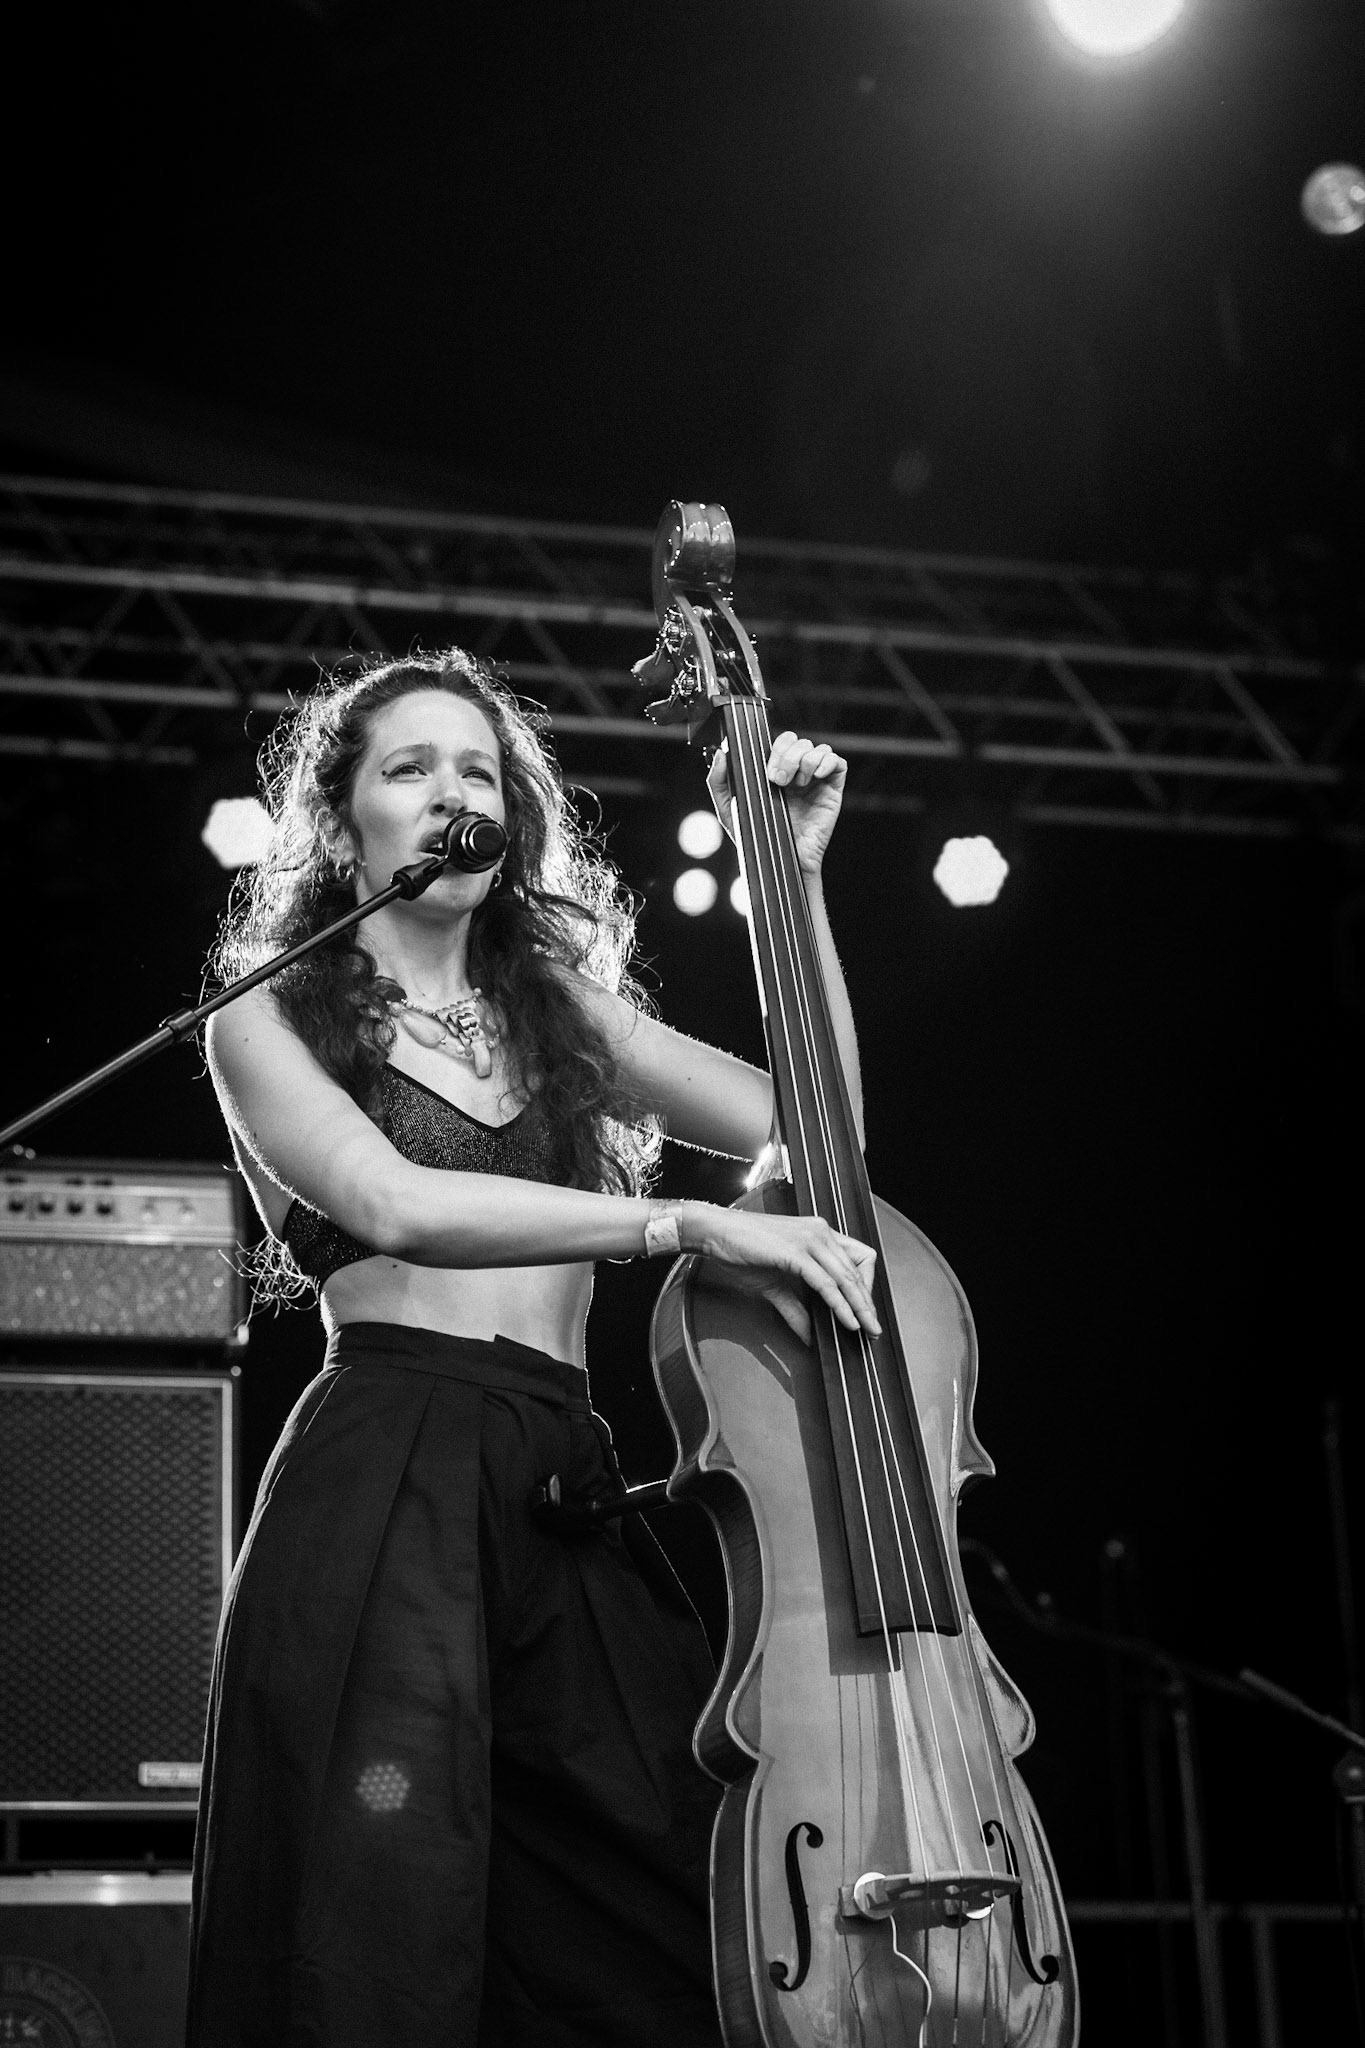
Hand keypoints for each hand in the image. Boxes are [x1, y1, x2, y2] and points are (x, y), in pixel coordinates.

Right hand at [683, 1202, 878, 1346]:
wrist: (715, 1233)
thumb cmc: (741, 1250)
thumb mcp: (774, 1284)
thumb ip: (796, 1308)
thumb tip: (809, 1334)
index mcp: (818, 1233)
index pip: (859, 1257)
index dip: (865, 1284)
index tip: (863, 1308)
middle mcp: (820, 1232)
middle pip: (858, 1269)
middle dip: (867, 1302)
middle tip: (874, 1327)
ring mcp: (810, 1240)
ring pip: (846, 1278)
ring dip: (859, 1307)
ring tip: (866, 1328)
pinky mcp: (796, 1252)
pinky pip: (826, 1284)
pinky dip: (839, 1305)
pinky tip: (845, 1321)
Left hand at [707, 732, 847, 878]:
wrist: (780, 860)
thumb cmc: (757, 837)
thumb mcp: (729, 809)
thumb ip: (718, 782)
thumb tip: (720, 754)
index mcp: (777, 771)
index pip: (783, 741)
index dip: (777, 749)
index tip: (768, 772)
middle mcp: (797, 773)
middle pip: (800, 742)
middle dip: (788, 757)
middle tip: (779, 781)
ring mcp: (816, 780)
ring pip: (819, 749)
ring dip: (807, 761)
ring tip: (799, 785)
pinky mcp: (833, 789)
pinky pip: (838, 762)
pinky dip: (828, 762)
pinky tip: (815, 778)